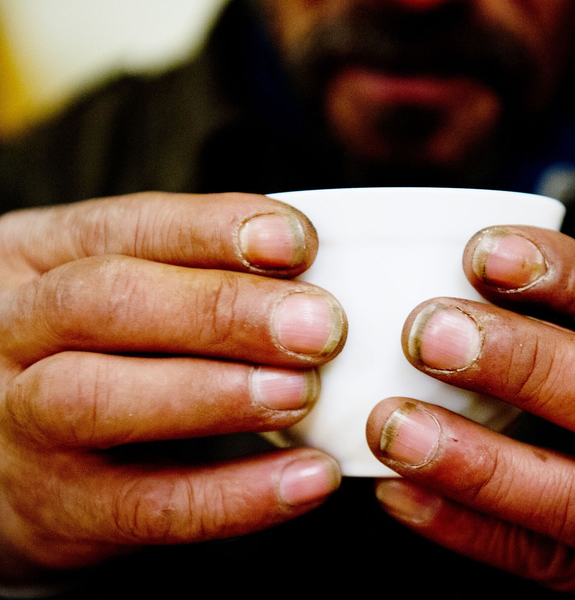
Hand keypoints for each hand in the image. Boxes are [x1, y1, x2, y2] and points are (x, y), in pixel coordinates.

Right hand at [0, 193, 344, 582]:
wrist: (13, 464)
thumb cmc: (98, 352)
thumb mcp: (123, 292)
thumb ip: (198, 275)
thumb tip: (313, 281)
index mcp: (38, 257)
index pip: (124, 227)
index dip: (212, 230)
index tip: (297, 243)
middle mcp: (15, 331)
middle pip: (104, 302)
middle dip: (223, 310)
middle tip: (321, 326)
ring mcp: (21, 425)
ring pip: (100, 400)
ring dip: (218, 394)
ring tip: (302, 393)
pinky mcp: (56, 510)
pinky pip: (147, 507)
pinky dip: (238, 496)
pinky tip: (308, 478)